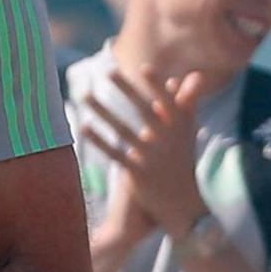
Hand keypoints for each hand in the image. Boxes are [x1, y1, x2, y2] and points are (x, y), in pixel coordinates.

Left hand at [81, 70, 208, 235]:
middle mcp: (168, 140)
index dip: (157, 86)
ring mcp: (153, 157)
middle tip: (107, 71)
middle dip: (127, 89)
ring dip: (103, 111)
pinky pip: (115, 153)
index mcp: (180, 127)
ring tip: (85, 94)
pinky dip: (99, 140)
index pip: (169, 102)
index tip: (144, 68)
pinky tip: (84, 126)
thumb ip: (183, 104)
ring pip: (124, 130)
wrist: (183, 203)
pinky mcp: (138, 174)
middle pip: (144, 110)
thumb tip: (181, 76)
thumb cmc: (182, 159)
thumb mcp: (186, 133)